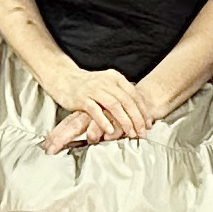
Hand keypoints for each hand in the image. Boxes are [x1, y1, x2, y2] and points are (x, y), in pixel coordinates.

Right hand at [38, 61, 153, 145]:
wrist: (64, 78)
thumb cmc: (88, 86)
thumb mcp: (107, 85)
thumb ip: (121, 95)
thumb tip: (139, 113)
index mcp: (115, 78)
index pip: (134, 95)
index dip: (142, 110)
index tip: (148, 124)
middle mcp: (106, 81)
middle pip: (126, 101)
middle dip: (136, 118)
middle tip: (142, 132)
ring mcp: (93, 89)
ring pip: (113, 105)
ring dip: (124, 121)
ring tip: (130, 133)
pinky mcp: (81, 98)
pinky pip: (95, 110)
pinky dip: (104, 121)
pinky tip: (110, 130)